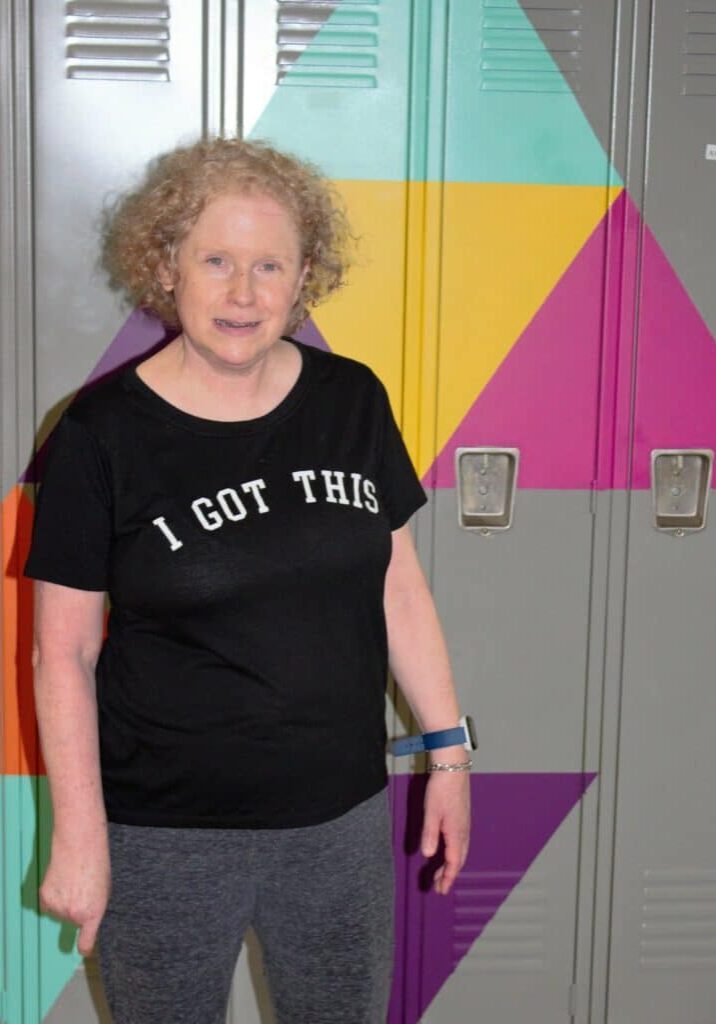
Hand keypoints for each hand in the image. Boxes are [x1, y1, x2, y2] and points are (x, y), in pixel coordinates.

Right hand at [39, 830, 110, 955]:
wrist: (79, 846)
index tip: (84, 950)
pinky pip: (48, 905)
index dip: (85, 947)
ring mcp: (58, 908)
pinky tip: (60, 882)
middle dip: (76, 908)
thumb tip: (88, 918)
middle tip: (82, 888)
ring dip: (63, 901)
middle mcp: (74, 915)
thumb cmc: (96, 864)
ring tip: (72, 881)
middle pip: (73, 921)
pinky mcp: (45, 899)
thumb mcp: (104, 889)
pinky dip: (52, 896)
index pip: (87, 941)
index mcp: (93, 913)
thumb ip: (96, 906)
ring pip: (59, 913)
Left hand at [420, 772, 469, 894]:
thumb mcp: (431, 811)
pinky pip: (461, 842)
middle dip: (449, 875)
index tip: (441, 890)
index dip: (447, 878)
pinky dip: (454, 853)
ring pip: (461, 851)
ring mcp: (464, 824)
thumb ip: (430, 834)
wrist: (453, 767)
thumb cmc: (442, 788)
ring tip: (441, 873)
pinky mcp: (462, 818)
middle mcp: (463, 831)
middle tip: (439, 886)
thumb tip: (428, 855)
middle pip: (458, 860)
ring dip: (452, 865)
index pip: (453, 862)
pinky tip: (447, 850)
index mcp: (456, 832)